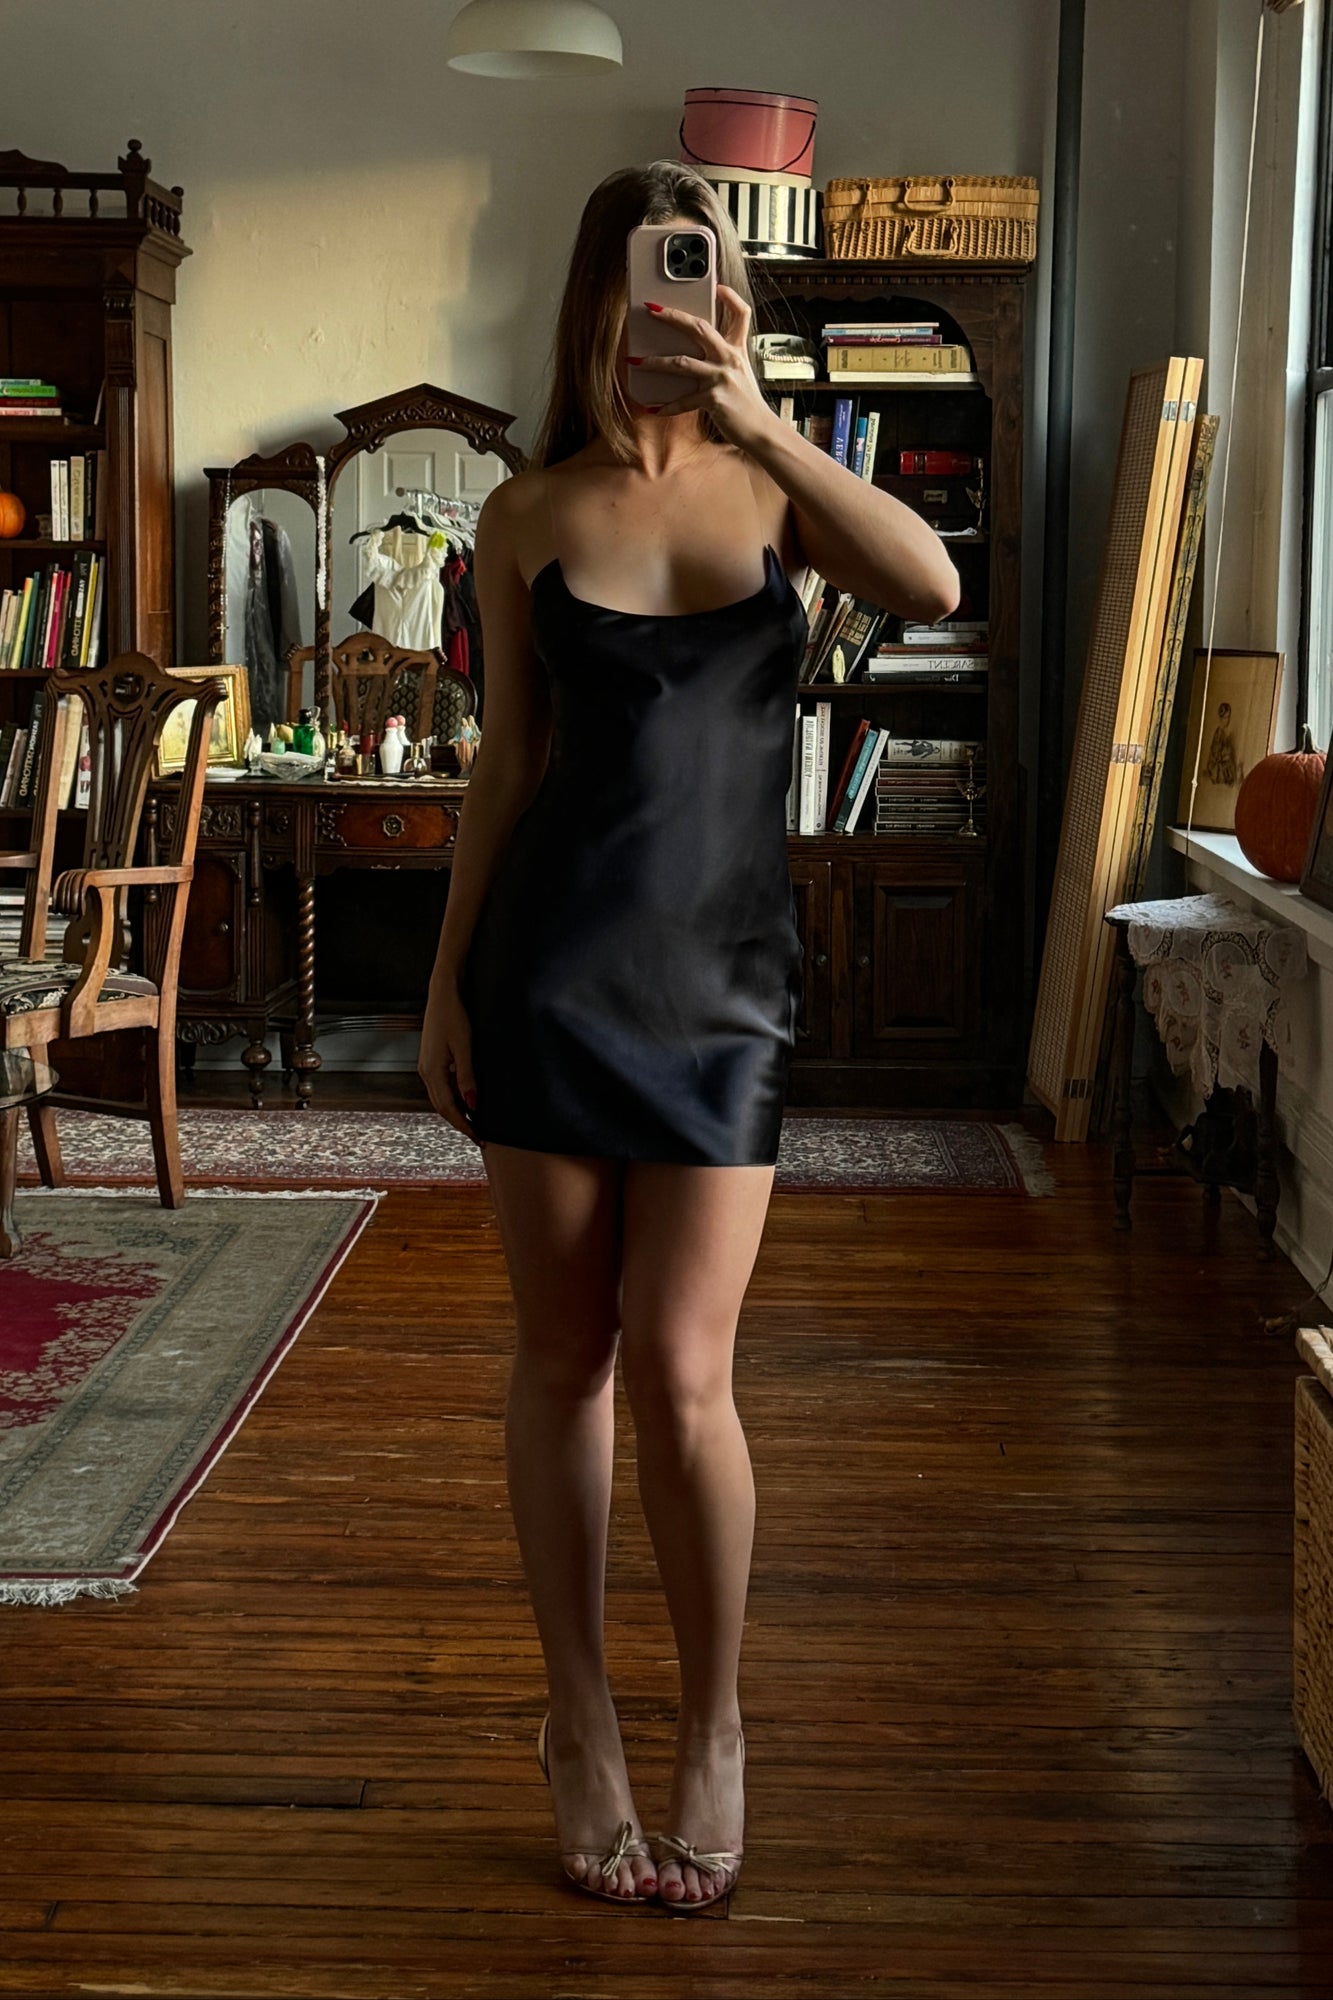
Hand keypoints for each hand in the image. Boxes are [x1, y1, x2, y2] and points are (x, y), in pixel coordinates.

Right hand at [418, 974, 480, 1142]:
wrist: (443, 993)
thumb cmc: (454, 1016)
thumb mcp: (465, 1047)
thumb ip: (468, 1077)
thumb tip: (473, 1105)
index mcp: (432, 1071)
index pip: (449, 1108)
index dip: (464, 1125)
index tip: (479, 1138)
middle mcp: (425, 1071)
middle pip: (441, 1107)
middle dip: (459, 1123)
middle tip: (479, 1136)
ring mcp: (426, 1066)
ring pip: (440, 1098)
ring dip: (455, 1112)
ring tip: (474, 1122)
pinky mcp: (431, 1060)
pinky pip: (440, 1087)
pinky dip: (452, 1098)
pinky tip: (465, 1100)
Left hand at [634, 283, 778, 451]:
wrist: (760, 430)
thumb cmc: (746, 403)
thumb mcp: (741, 374)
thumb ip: (724, 359)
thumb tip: (695, 353)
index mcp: (737, 350)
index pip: (741, 314)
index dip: (731, 297)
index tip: (718, 287)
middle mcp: (729, 359)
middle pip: (699, 328)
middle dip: (672, 316)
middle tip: (651, 309)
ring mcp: (721, 378)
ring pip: (681, 362)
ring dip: (655, 362)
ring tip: (636, 361)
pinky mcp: (713, 399)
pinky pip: (683, 401)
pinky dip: (666, 406)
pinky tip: (653, 408)